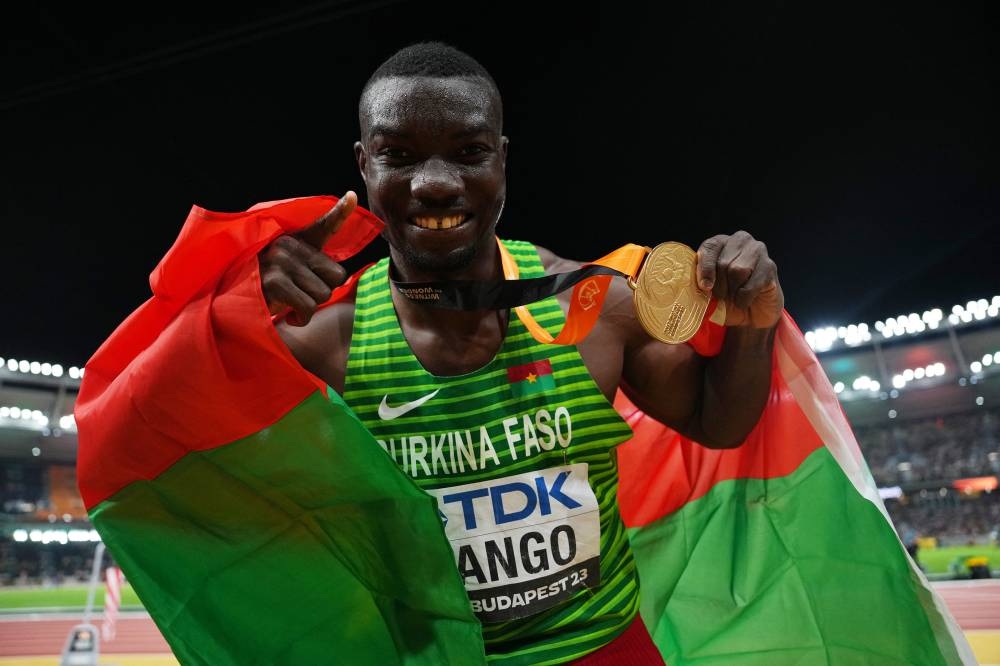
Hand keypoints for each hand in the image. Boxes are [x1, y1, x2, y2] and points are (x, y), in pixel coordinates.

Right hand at [259, 191, 357, 325]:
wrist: (231, 301)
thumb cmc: (267, 287)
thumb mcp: (290, 269)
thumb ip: (313, 266)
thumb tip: (339, 276)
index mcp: (296, 239)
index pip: (324, 225)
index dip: (341, 211)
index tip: (352, 196)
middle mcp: (289, 245)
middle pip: (337, 275)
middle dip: (324, 291)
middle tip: (301, 293)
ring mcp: (281, 262)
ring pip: (324, 294)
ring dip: (311, 306)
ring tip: (290, 302)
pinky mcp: (275, 282)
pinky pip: (308, 307)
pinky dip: (302, 318)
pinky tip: (288, 316)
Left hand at [696, 231, 783, 328]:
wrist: (751, 314)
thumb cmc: (727, 298)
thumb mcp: (709, 290)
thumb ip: (702, 282)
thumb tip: (701, 285)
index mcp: (720, 242)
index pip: (710, 247)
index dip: (705, 268)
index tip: (705, 287)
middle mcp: (740, 240)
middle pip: (723, 263)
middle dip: (720, 285)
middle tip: (722, 296)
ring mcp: (758, 250)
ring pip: (738, 271)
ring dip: (732, 291)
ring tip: (734, 297)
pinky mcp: (770, 266)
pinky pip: (751, 285)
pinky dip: (744, 299)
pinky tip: (745, 301)